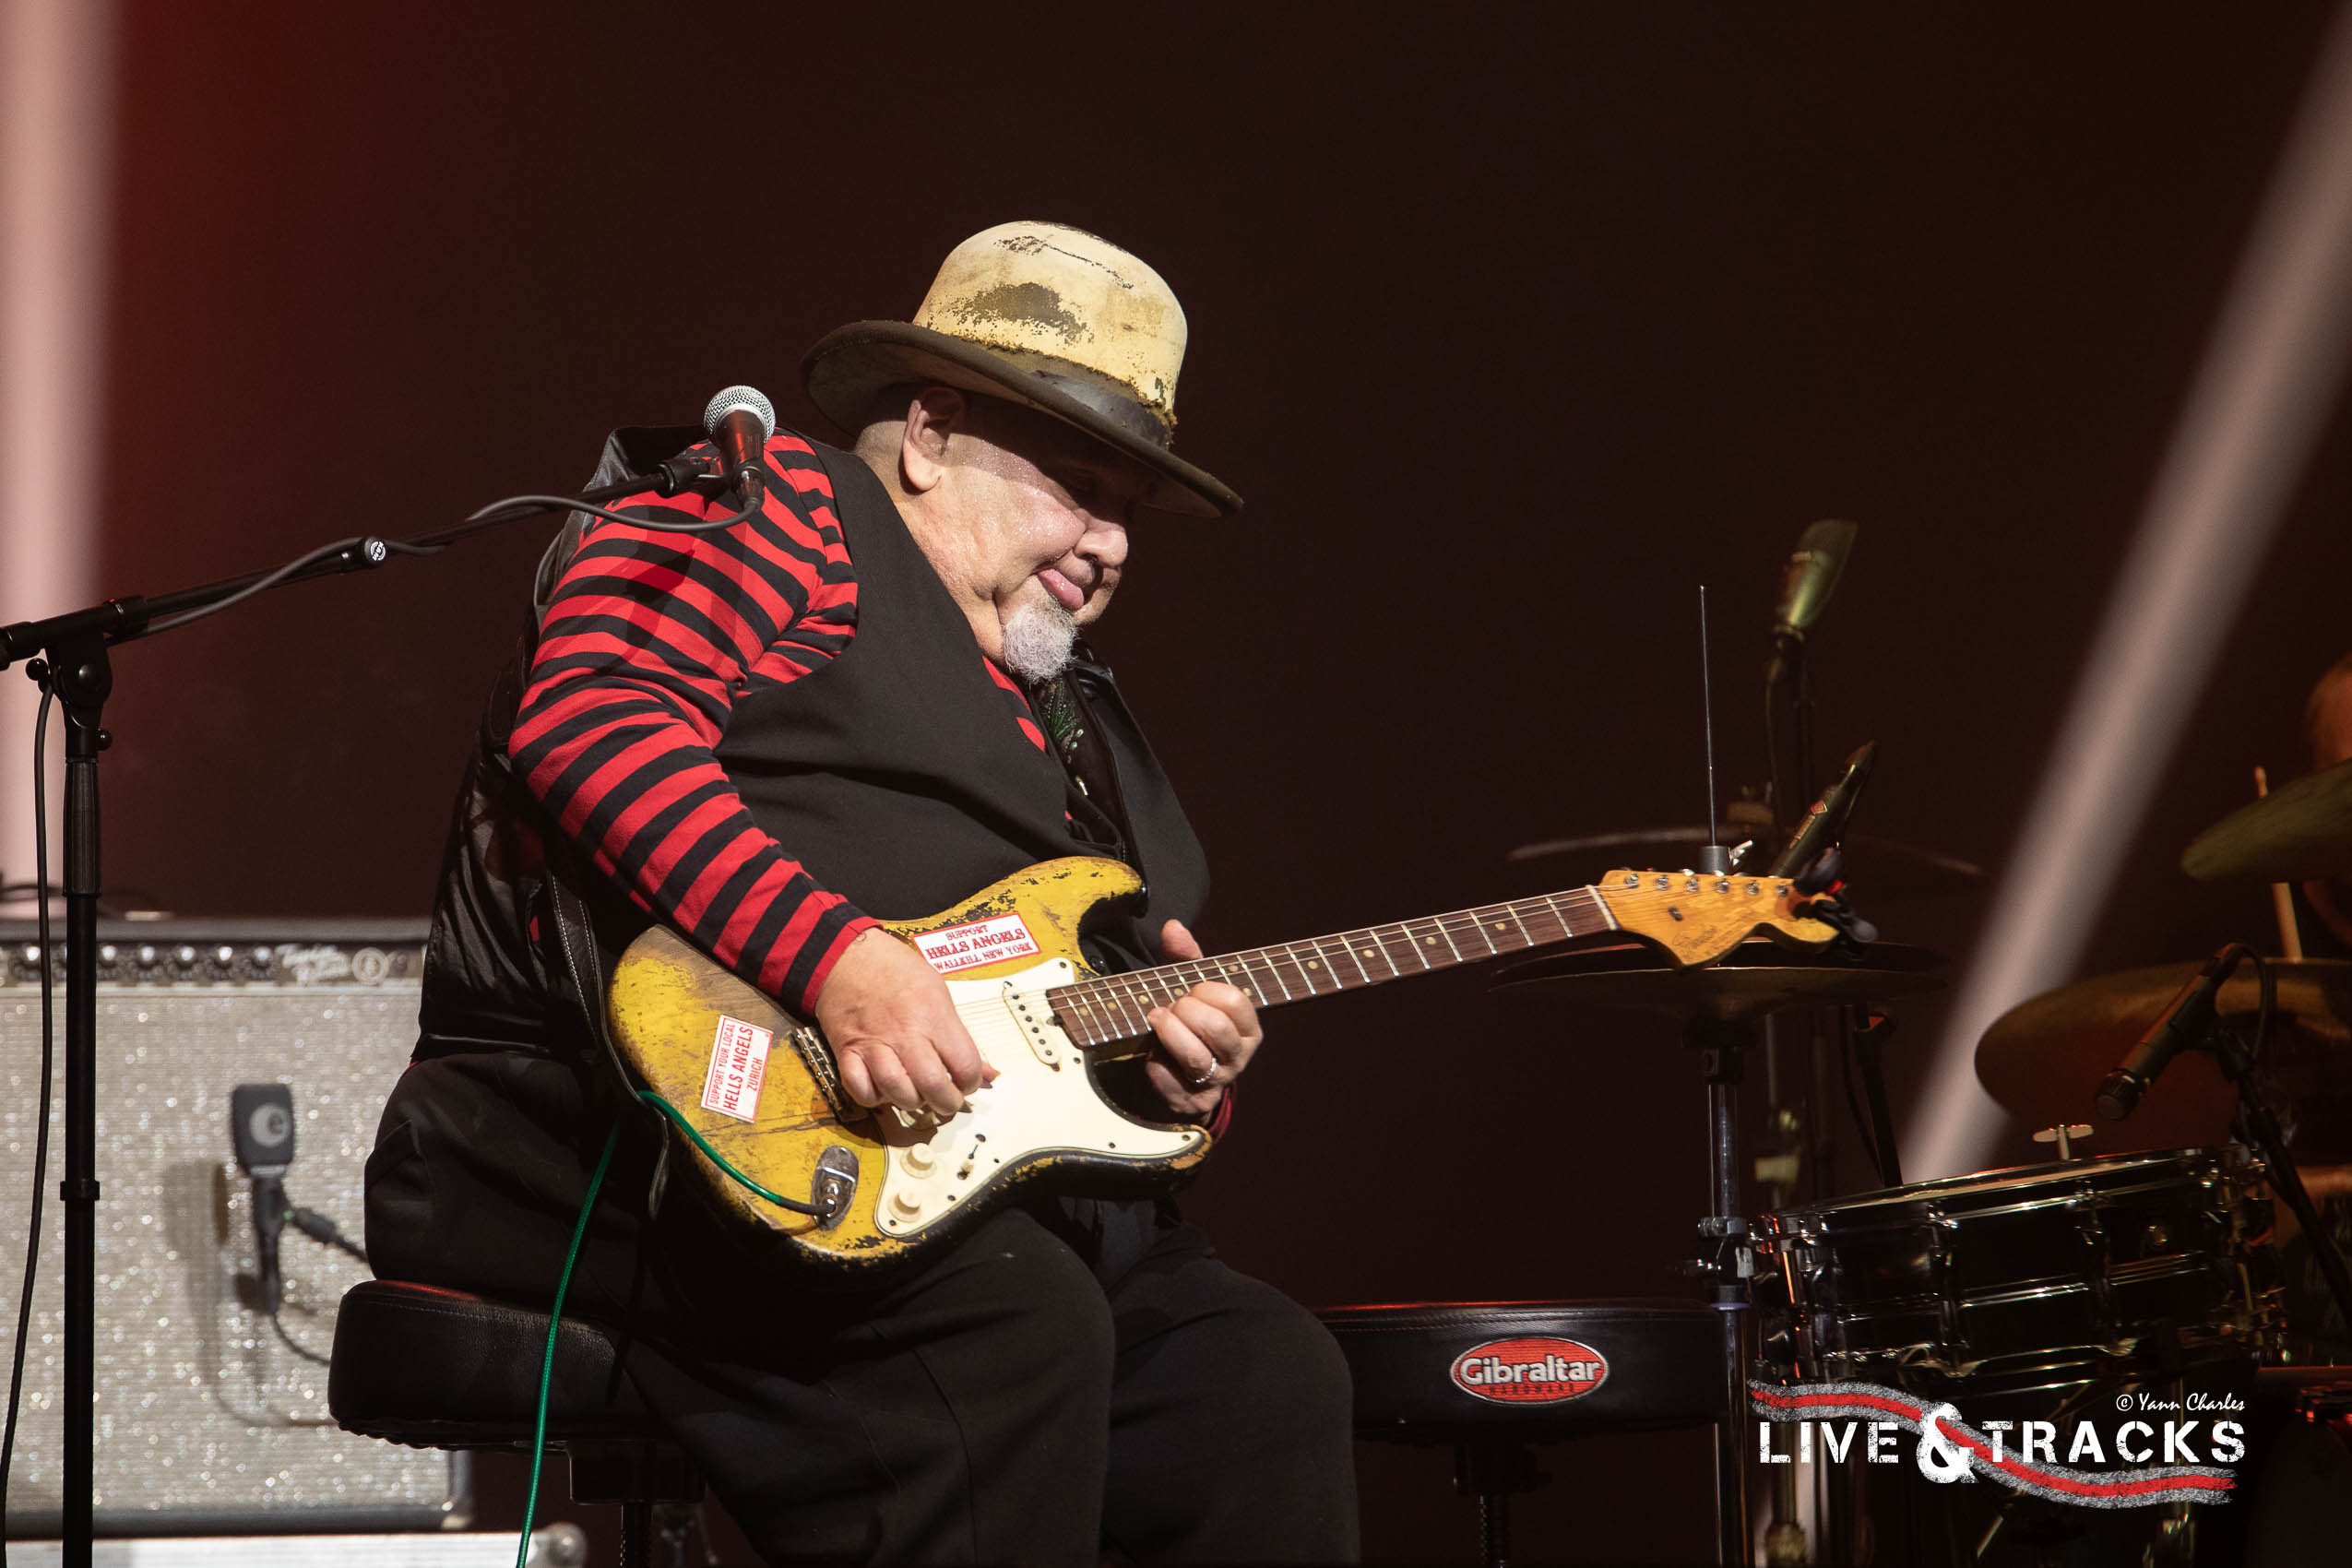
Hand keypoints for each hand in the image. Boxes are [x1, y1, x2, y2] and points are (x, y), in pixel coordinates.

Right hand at [813, 927, 993, 1116]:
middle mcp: (904, 1032)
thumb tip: (985, 1070)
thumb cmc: (895, 969)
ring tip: (918, 1096)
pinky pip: (859, 1088)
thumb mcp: (938, 990)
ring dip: (911, 1102)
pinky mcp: (847, 1051)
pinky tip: (884, 1089)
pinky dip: (874, 1098)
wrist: (846, 956)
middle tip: (947, 1101)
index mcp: (932, 1014)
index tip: (968, 1082)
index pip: (964, 1063)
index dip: (971, 1081)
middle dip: (946, 1102)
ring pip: (896, 1090)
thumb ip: (958, 1033)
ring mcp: (873, 1043)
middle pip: (932, 1084)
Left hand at [1143, 919, 1262, 1118]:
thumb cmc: (1189, 1022)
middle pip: (1215, 1027)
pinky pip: (1172, 1084)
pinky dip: (1156, 1067)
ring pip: (1193, 1056)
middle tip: (1170, 1006)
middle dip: (1184, 1010)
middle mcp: (1238, 1056)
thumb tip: (1172, 926)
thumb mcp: (1191, 988)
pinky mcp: (1193, 1102)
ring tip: (1155, 1020)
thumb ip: (1185, 958)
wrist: (1177, 1074)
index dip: (1206, 990)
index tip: (1190, 989)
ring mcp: (1217, 1081)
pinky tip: (1151, 1056)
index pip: (1236, 1002)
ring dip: (1167, 1034)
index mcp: (1248, 1027)